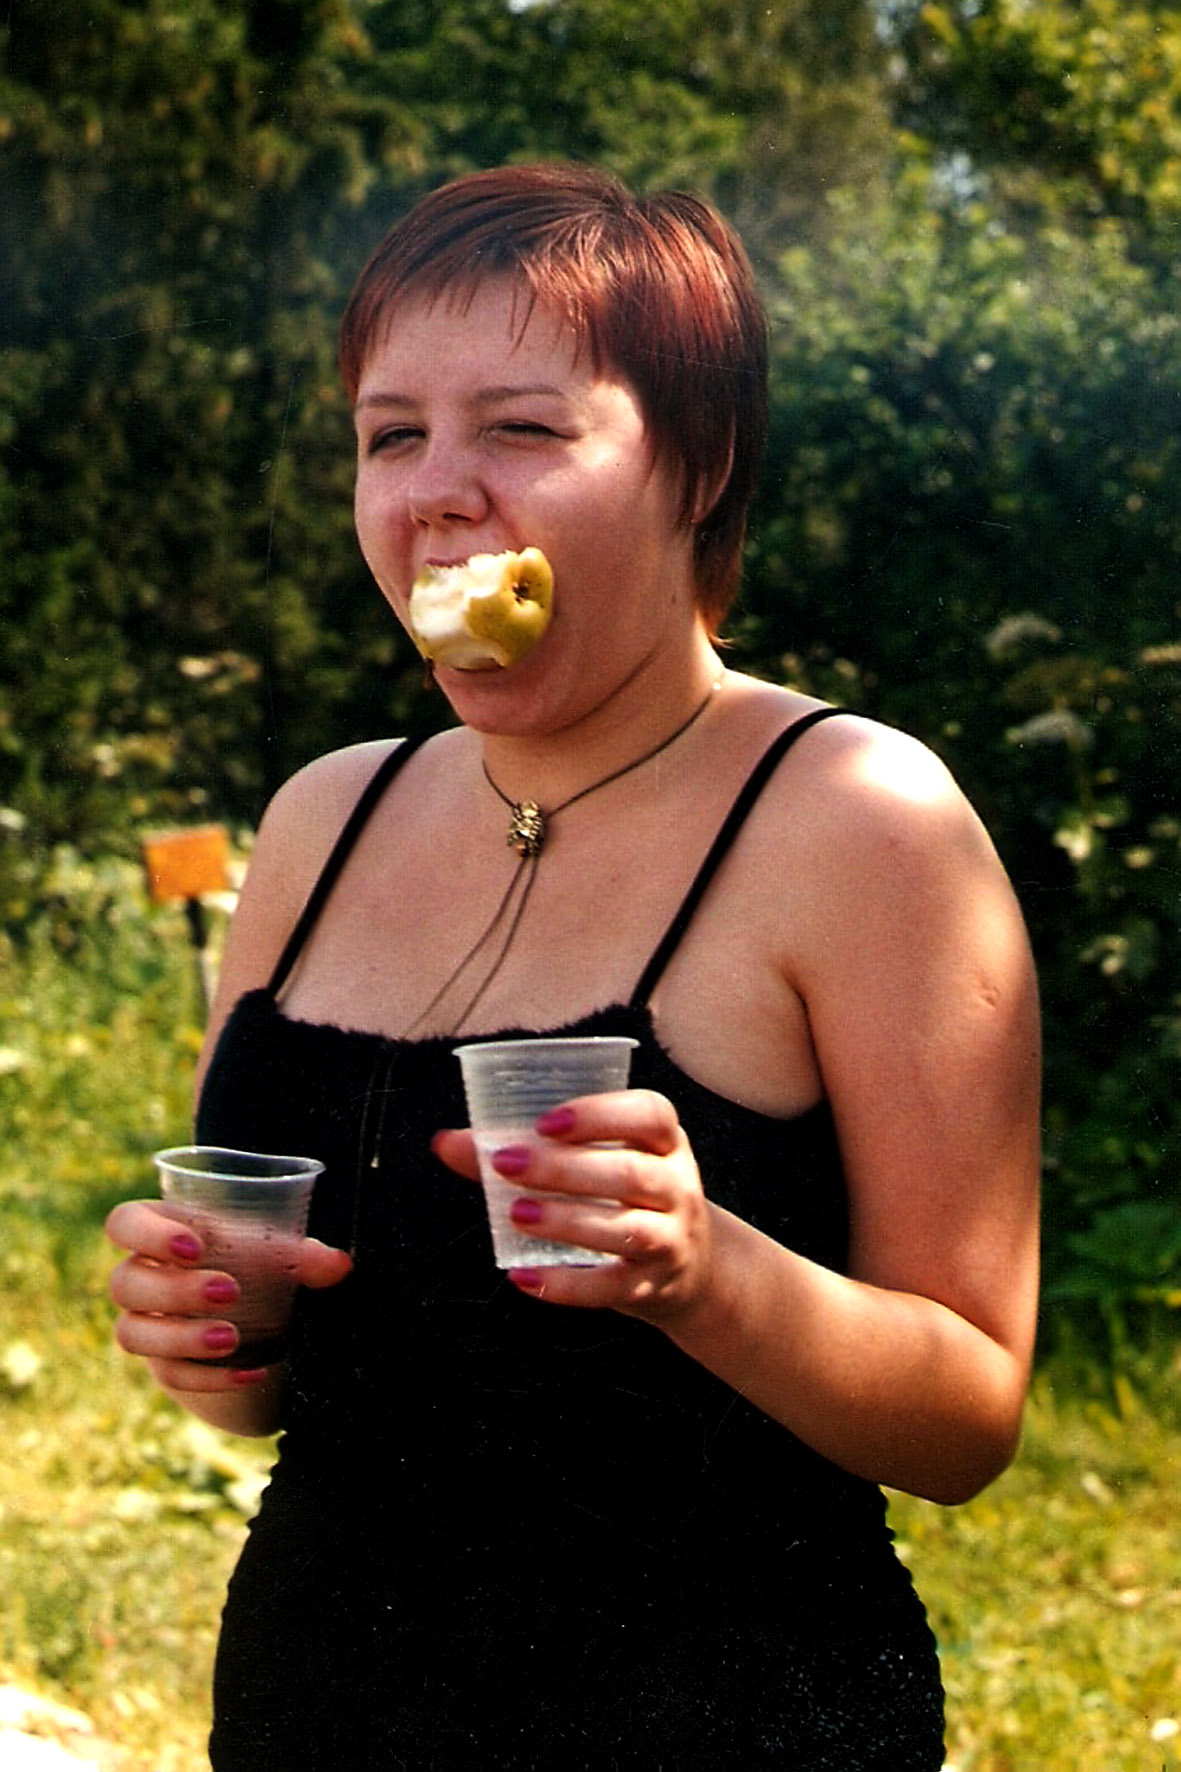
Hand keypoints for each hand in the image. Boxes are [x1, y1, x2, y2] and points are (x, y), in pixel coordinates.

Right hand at [106, 1199, 351, 1392]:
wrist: (249, 1310)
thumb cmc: (252, 1260)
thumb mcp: (275, 1250)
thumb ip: (304, 1255)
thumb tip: (340, 1266)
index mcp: (160, 1231)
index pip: (124, 1223)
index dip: (148, 1234)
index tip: (195, 1247)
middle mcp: (140, 1277)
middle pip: (126, 1283)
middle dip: (175, 1290)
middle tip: (230, 1291)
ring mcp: (144, 1322)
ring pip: (133, 1333)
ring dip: (182, 1337)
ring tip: (233, 1338)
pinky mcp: (161, 1363)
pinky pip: (170, 1375)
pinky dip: (210, 1378)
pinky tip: (250, 1372)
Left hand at [432, 1089, 713, 1319]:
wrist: (691, 1268)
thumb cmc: (625, 1196)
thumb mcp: (598, 1162)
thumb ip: (524, 1150)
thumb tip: (446, 1142)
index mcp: (664, 1142)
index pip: (650, 1115)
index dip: (600, 1115)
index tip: (545, 1122)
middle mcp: (676, 1186)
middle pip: (631, 1173)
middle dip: (565, 1169)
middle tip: (506, 1165)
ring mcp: (670, 1239)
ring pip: (626, 1229)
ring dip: (567, 1221)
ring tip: (516, 1215)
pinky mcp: (651, 1286)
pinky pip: (611, 1288)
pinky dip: (567, 1285)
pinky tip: (522, 1277)